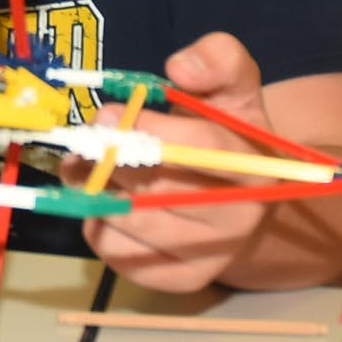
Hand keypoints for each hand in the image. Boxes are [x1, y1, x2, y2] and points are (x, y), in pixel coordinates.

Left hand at [60, 32, 271, 293]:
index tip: (108, 113)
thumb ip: (218, 60)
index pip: (195, 149)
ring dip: (93, 190)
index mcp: (254, 165)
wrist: (246, 200)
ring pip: (128, 224)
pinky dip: (97, 225)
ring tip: (87, 166)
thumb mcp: (235, 87)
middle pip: (154, 190)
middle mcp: (238, 219)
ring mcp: (209, 256)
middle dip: (106, 158)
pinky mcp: (179, 281)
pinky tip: (105, 201)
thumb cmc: (229, 135)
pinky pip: (117, 254)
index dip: (144, 129)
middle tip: (86, 139)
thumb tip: (181, 67)